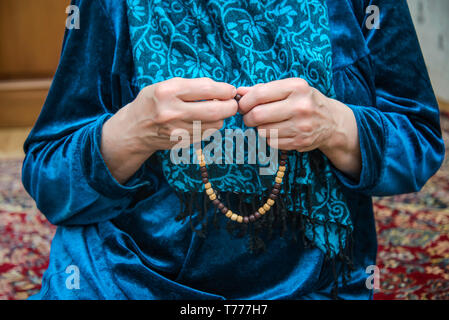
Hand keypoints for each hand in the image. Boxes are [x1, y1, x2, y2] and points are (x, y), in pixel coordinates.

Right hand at [101, 77, 237, 183]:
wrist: (134, 129)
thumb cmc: (152, 102)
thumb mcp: (165, 85)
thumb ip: (192, 85)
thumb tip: (221, 89)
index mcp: (168, 92)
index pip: (206, 89)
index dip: (224, 90)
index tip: (230, 90)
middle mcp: (172, 112)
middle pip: (215, 110)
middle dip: (231, 106)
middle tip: (233, 103)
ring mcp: (178, 130)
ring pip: (215, 124)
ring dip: (221, 117)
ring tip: (215, 110)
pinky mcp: (182, 142)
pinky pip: (207, 134)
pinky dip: (211, 126)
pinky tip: (204, 121)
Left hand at [237, 78, 360, 178]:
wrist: (332, 121)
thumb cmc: (304, 101)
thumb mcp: (289, 89)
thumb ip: (264, 89)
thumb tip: (239, 92)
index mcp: (297, 87)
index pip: (259, 94)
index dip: (245, 101)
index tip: (242, 105)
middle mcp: (301, 106)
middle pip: (257, 115)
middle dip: (247, 117)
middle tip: (248, 117)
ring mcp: (301, 126)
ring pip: (262, 131)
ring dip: (258, 128)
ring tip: (266, 123)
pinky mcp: (300, 142)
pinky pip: (271, 142)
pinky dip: (269, 138)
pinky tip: (277, 131)